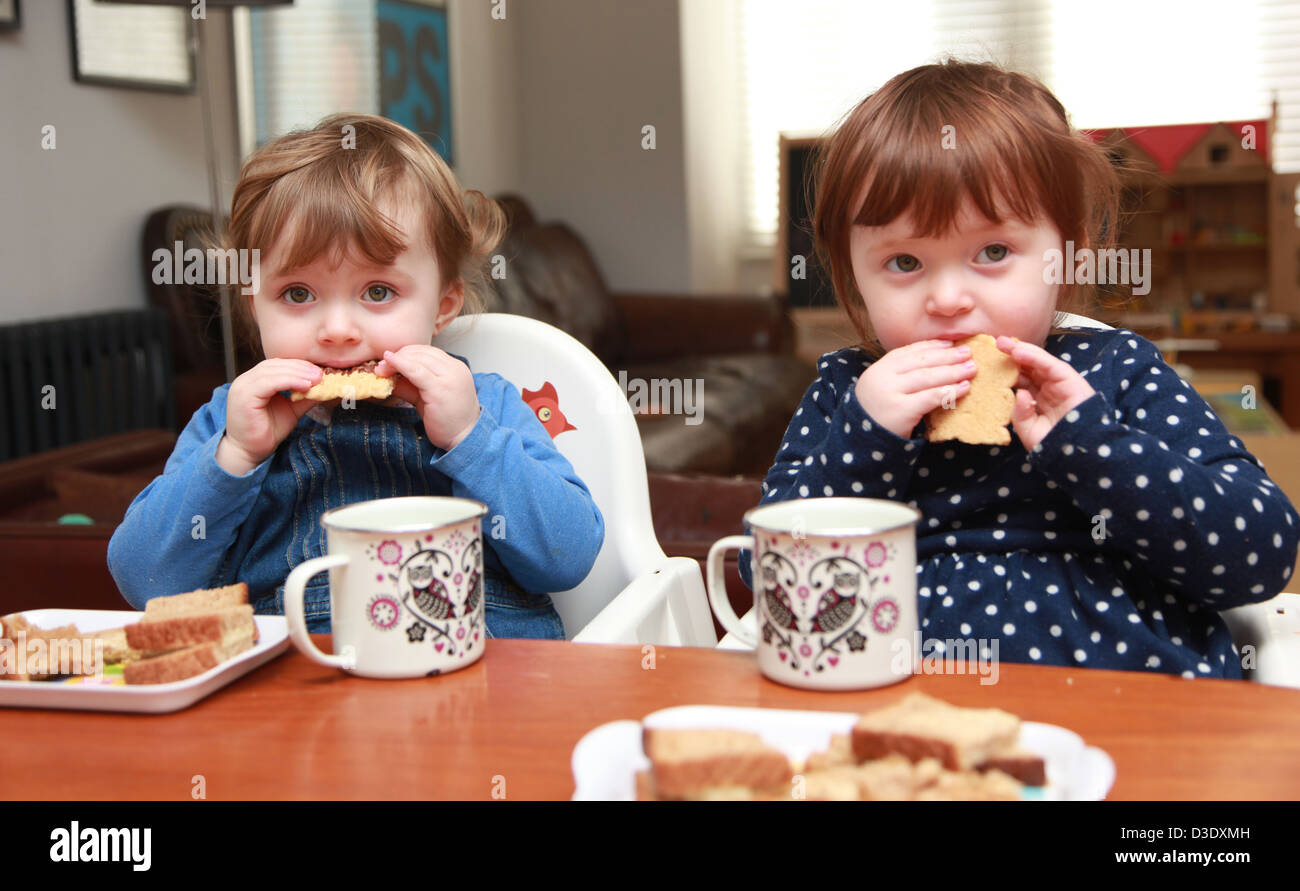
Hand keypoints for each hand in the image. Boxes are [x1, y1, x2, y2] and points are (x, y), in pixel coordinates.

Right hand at [217, 358, 322, 474]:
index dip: (300, 365)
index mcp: (255, 380)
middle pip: (276, 364)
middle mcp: (246, 380)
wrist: (249, 452)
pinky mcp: (244, 396)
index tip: (320, 370)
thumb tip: (325, 387)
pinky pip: (268, 383)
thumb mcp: (291, 410)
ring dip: (298, 373)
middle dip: (301, 367)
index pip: (278, 365)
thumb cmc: (267, 431)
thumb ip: (305, 397)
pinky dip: (289, 381)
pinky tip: (305, 385)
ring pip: (273, 371)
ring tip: (317, 378)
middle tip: (321, 373)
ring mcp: (243, 386)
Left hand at [377, 345, 479, 450]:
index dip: (406, 354)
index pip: (428, 352)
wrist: (464, 438)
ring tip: (381, 369)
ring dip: (396, 361)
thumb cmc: (448, 421)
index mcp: (455, 368)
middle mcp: (454, 369)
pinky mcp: (440, 388)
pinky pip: (416, 371)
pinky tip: (388, 362)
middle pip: (422, 352)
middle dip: (399, 355)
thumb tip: (388, 377)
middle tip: (381, 366)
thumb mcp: (426, 398)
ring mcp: (449, 377)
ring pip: (418, 358)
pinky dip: (399, 364)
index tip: (389, 361)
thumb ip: (410, 385)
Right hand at [854, 339, 976, 438]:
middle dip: (947, 356)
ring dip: (953, 371)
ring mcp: (891, 393)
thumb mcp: (883, 388)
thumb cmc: (877, 415)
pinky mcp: (901, 410)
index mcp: (880, 368)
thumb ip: (901, 375)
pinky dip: (949, 391)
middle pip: (921, 362)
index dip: (932, 346)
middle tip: (968, 353)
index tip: (950, 343)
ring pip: (928, 377)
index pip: (909, 351)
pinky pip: (930, 397)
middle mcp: (883, 377)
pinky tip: (964, 388)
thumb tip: (937, 360)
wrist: (861, 442)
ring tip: (971, 369)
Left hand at [995, 335, 1095, 451]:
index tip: (987, 361)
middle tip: (993, 344)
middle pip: (1026, 367)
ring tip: (1003, 343)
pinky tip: (1019, 351)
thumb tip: (1019, 393)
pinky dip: (1034, 356)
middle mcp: (1046, 388)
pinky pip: (1049, 364)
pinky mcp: (1069, 379)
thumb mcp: (1028, 430)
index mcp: (1036, 399)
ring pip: (1037, 362)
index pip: (1019, 380)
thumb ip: (1020, 413)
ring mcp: (1057, 383)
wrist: (1078, 450)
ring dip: (1020, 350)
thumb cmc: (1054, 444)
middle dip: (1010, 355)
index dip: (1003, 370)